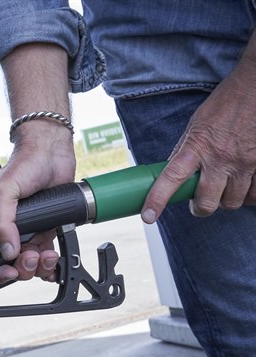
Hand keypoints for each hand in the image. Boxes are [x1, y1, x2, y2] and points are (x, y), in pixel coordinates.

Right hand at [0, 121, 75, 283]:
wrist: (52, 152)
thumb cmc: (24, 164)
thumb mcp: (4, 192)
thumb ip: (2, 222)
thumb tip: (7, 251)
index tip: (7, 270)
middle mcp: (6, 229)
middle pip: (7, 264)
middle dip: (20, 268)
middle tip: (30, 259)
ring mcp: (26, 231)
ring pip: (27, 264)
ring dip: (37, 267)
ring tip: (45, 255)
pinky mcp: (44, 230)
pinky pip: (44, 257)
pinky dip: (49, 265)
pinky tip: (53, 260)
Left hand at [142, 35, 255, 222]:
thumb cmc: (226, 103)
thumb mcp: (196, 124)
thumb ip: (185, 149)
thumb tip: (172, 171)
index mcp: (197, 146)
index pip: (172, 178)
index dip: (157, 200)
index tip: (148, 216)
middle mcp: (221, 157)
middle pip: (206, 203)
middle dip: (200, 207)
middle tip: (199, 201)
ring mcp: (245, 162)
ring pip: (232, 202)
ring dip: (225, 200)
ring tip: (223, 188)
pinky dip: (248, 195)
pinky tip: (243, 186)